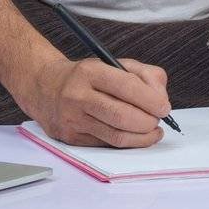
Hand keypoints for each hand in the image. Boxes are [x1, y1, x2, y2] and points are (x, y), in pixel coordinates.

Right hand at [18, 55, 171, 147]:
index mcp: (89, 71)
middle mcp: (78, 95)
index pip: (126, 86)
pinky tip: (134, 136)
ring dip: (142, 137)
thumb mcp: (111, 63)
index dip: (151, 100)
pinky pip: (107, 145)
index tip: (164, 107)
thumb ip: (142, 74)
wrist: (44, 87)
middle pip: (122, 116)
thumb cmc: (84, 76)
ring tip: (151, 130)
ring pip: (116, 136)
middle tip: (157, 120)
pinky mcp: (71, 138)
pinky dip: (126, 143)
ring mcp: (72, 119)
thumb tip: (160, 98)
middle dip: (148, 121)